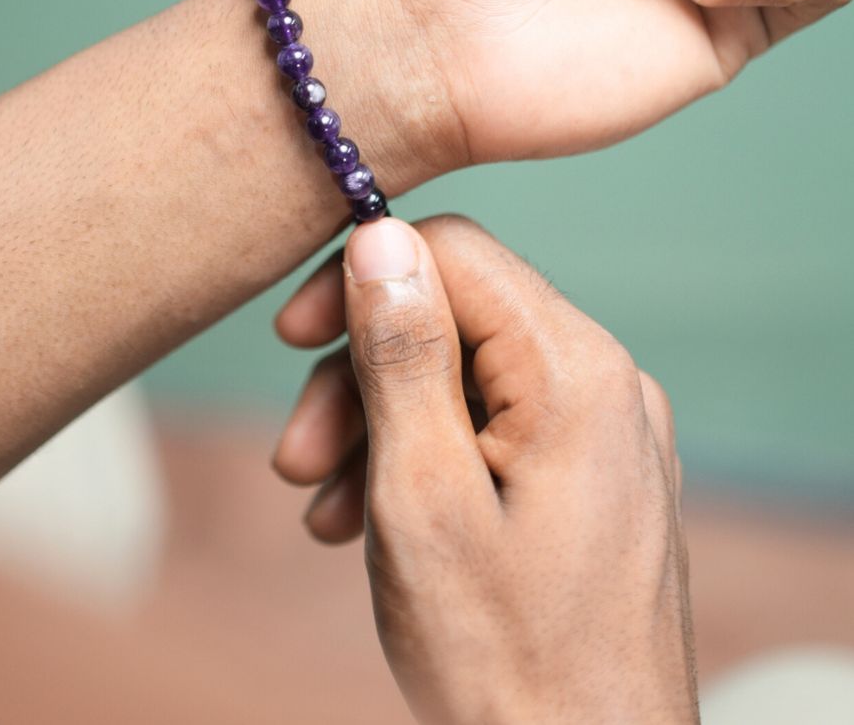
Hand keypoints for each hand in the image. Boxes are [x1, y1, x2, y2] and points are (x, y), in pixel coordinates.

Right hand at [272, 216, 697, 724]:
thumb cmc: (507, 661)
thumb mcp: (423, 495)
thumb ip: (403, 353)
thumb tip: (381, 235)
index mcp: (576, 371)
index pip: (454, 251)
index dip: (361, 279)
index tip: (289, 337)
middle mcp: (607, 385)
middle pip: (456, 318)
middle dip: (361, 374)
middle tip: (295, 456)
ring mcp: (607, 437)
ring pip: (466, 378)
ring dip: (380, 427)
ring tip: (324, 507)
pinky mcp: (595, 484)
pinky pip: (496, 432)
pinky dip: (425, 462)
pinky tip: (371, 523)